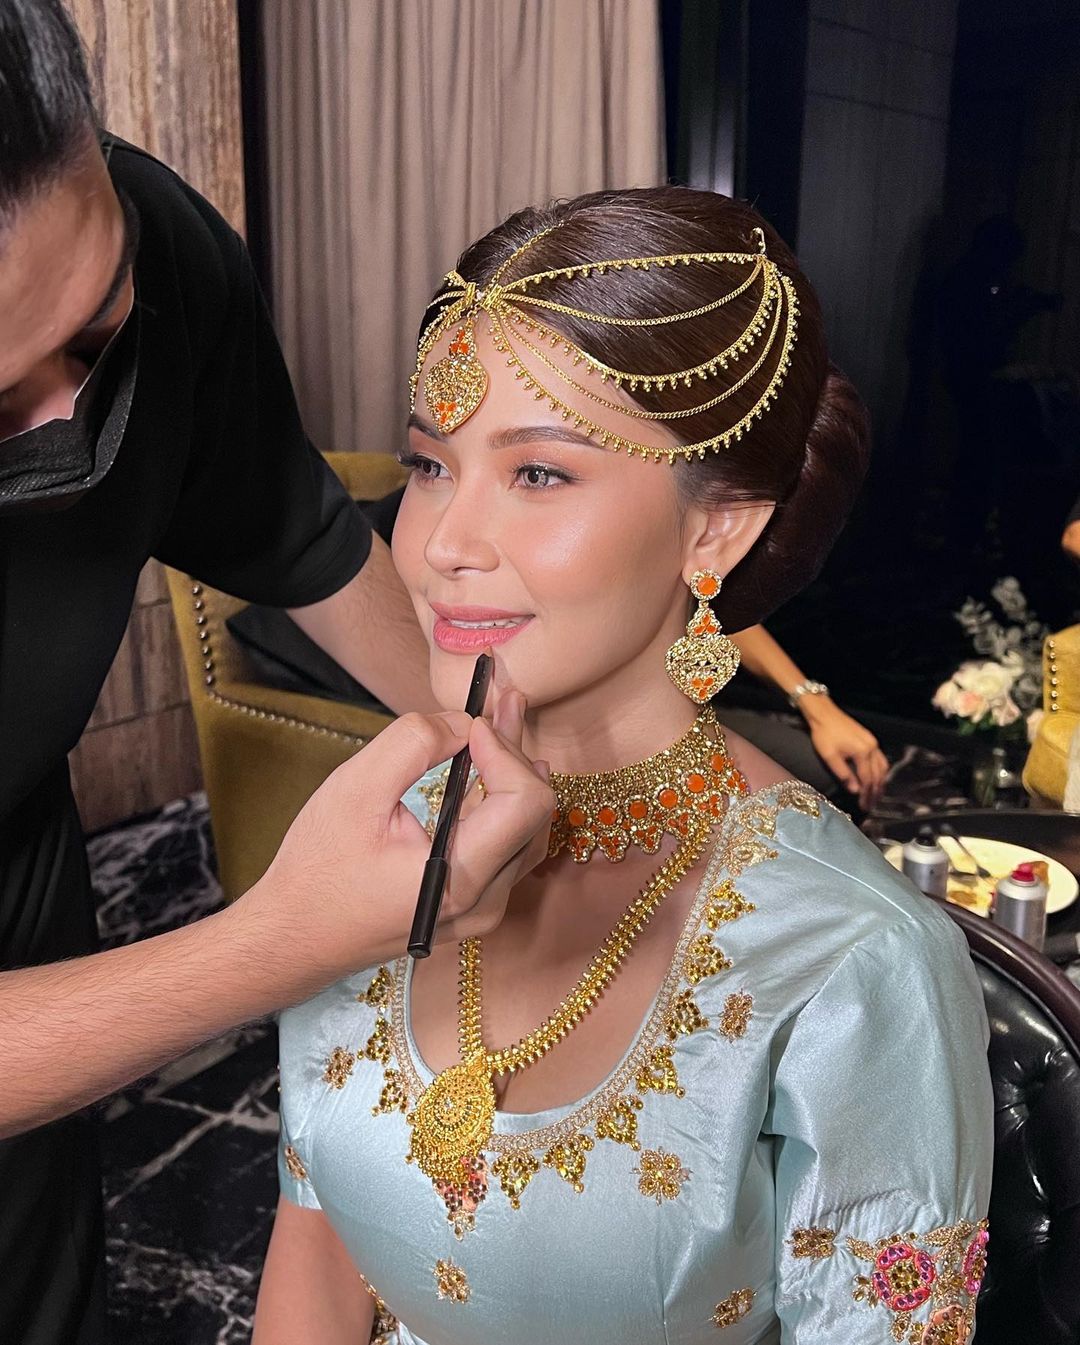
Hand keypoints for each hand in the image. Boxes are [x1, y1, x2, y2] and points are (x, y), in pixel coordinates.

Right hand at [242, 693, 553, 981]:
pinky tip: (489, 763)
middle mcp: (485, 901)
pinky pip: (507, 845)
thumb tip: (463, 724)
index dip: (505, 750)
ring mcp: (483, 908)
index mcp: (461, 878)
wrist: (293, 937)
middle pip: (534, 811)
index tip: (470, 724)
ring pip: (527, 827)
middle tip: (503, 697)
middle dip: (515, 750)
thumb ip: (413, 744)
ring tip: (502, 719)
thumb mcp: (354, 790)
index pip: (525, 802)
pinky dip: (501, 798)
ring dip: (514, 770)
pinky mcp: (472, 903)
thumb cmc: (316, 869)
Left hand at [800, 697, 888, 809]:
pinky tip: (877, 778)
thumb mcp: (830, 756)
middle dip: (875, 793)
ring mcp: (873, 742)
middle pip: (877, 776)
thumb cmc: (823, 734)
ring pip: (882, 767)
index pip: (867, 780)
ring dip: (880, 783)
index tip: (864, 807)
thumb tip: (855, 791)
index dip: (866, 795)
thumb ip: (843, 774)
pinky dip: (880, 771)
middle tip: (871, 806)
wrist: (824, 713)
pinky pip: (880, 759)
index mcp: (862, 752)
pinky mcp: (870, 739)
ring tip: (876, 796)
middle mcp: (872, 747)